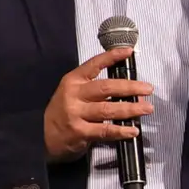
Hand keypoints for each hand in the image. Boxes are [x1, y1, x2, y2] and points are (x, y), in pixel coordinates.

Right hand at [44, 47, 153, 162]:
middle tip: (148, 89)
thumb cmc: (62, 113)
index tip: (129, 51)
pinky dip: (121, 131)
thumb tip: (129, 91)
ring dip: (131, 109)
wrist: (40, 137)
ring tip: (147, 108)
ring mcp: (76, 114)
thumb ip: (95, 90)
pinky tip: (133, 130)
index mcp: (73, 81)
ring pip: (108, 109)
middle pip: (106, 87)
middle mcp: (74, 95)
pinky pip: (105, 130)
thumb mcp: (72, 94)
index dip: (112, 56)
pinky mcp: (79, 132)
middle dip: (130, 87)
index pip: (94, 64)